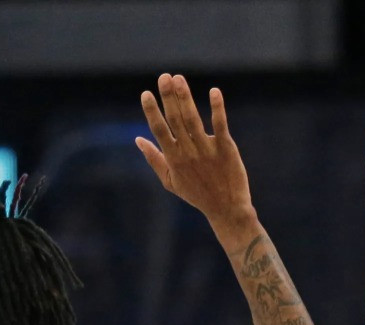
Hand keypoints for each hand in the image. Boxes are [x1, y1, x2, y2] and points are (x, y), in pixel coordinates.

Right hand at [136, 74, 253, 224]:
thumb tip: (137, 139)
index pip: (159, 130)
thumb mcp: (170, 181)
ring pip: (193, 120)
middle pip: (175, 120)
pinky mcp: (226, 148)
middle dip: (168, 97)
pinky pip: (220, 125)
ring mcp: (207, 149)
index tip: (146, 93)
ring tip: (179, 79)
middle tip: (164, 76)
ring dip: (185, 98)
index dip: (152, 111)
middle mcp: (188, 152)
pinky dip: (217, 108)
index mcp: (173, 158)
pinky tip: (214, 91)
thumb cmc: (196, 194)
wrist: (226, 209)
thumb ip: (154, 158)